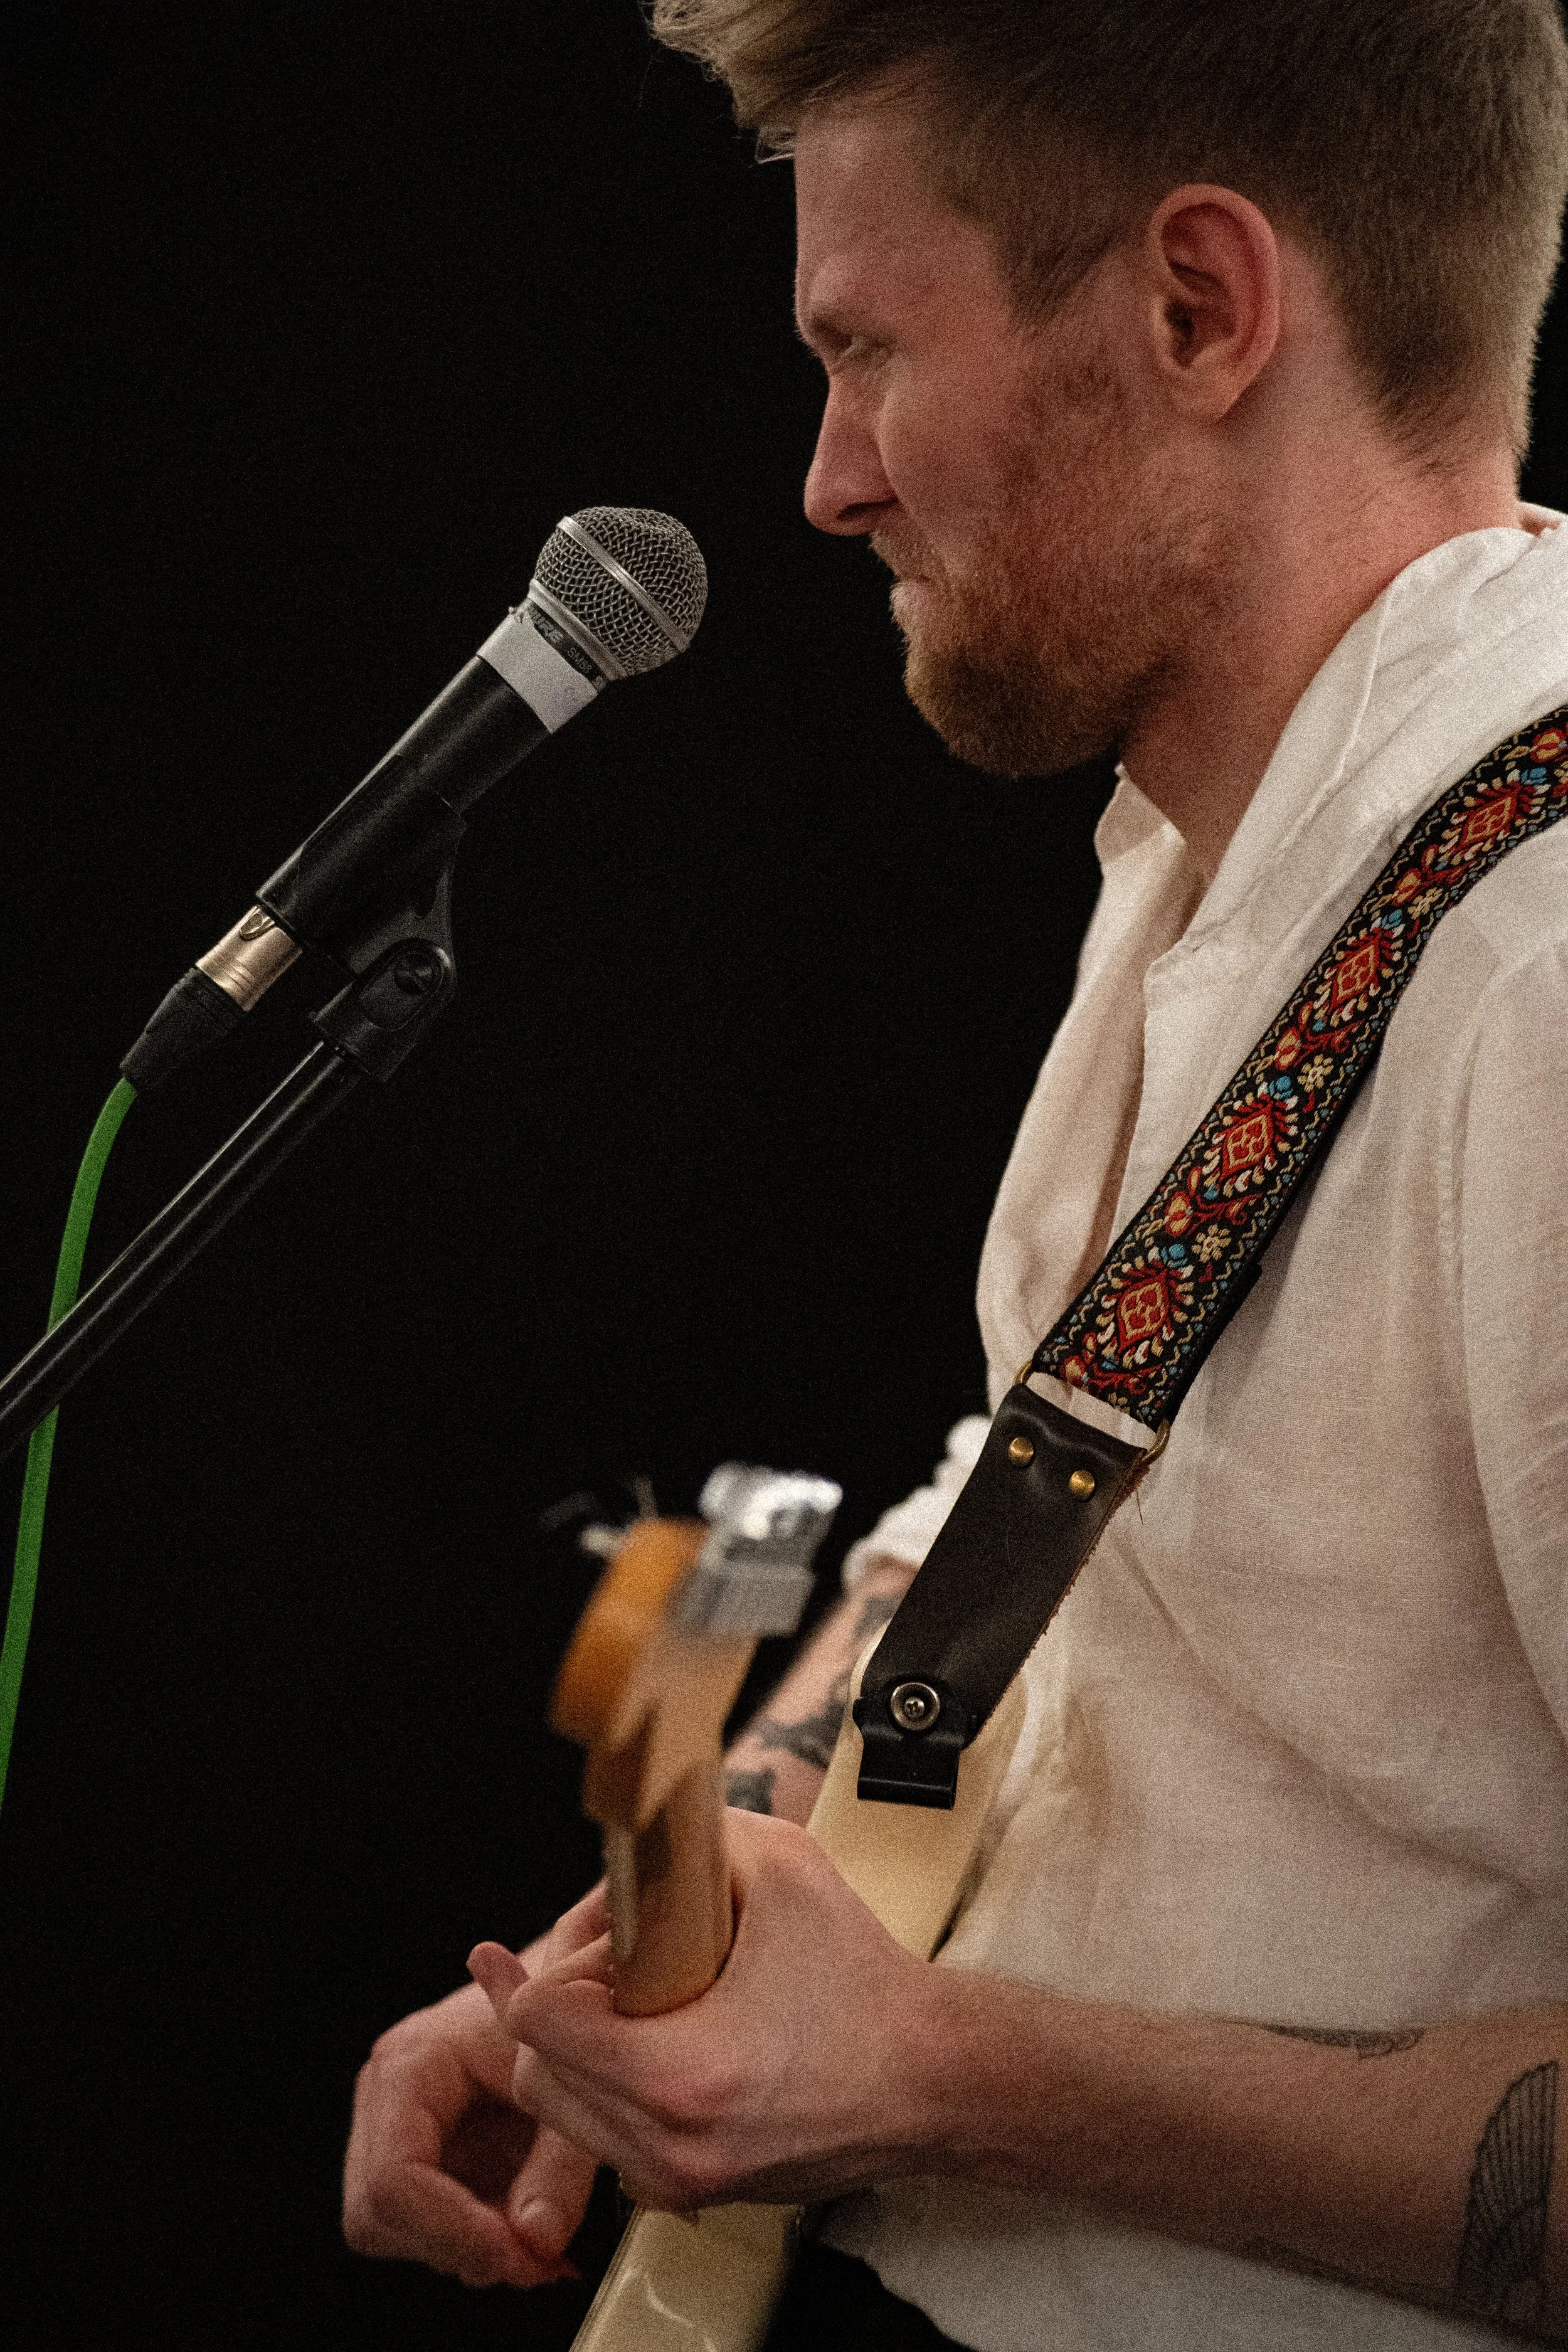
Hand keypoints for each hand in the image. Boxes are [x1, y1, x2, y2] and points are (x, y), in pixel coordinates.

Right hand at [342, 1892, 605, 2287]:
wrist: (571, 1987)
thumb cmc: (569, 2015)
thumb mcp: (577, 2085)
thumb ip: (560, 2165)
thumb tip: (535, 2240)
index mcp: (410, 2063)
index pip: (393, 2179)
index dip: (454, 2232)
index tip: (521, 2256)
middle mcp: (385, 2097)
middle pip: (376, 2214)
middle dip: (456, 2246)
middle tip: (536, 2258)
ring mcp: (392, 2128)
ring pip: (392, 2231)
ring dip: (466, 2249)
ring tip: (539, 2238)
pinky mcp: (416, 2155)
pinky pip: (419, 2226)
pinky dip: (472, 2241)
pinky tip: (527, 2227)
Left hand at [474, 1811, 946, 2212]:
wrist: (931, 2076)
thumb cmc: (864, 1981)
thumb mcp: (784, 1866)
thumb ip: (692, 1839)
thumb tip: (631, 1836)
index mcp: (679, 2073)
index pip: (535, 2023)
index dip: (554, 1967)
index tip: (599, 1944)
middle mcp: (669, 2144)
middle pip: (535, 2074)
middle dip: (561, 2009)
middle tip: (618, 1964)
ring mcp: (680, 2180)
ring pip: (566, 2115)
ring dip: (581, 2054)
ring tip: (640, 2001)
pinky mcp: (696, 2193)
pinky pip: (612, 2141)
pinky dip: (616, 2093)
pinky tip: (661, 2044)